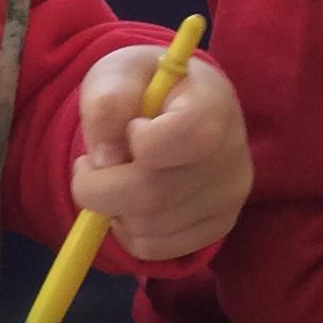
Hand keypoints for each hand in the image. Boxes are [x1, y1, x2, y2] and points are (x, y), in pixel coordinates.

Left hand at [70, 47, 252, 262]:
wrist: (168, 106)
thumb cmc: (141, 86)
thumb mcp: (115, 74)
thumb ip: (106, 103)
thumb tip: (104, 160)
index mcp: (214, 102)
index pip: (188, 135)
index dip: (142, 140)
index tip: (131, 128)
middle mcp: (233, 152)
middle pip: (156, 193)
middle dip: (101, 187)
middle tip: (89, 167)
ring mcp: (230, 195)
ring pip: (150, 227)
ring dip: (112, 210)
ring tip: (114, 178)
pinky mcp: (217, 226)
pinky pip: (155, 248)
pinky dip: (126, 232)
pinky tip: (129, 202)